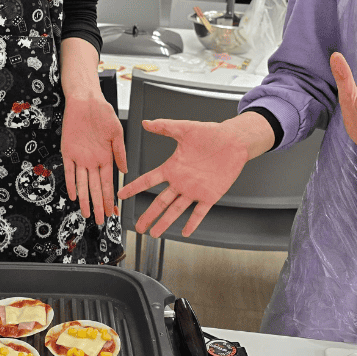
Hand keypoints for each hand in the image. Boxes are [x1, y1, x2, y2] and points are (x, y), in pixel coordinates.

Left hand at [61, 94, 126, 224]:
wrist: (86, 99)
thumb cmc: (103, 112)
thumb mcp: (117, 132)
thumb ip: (120, 152)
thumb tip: (125, 170)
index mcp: (106, 156)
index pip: (107, 183)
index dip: (109, 198)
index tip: (112, 210)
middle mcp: (93, 160)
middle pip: (95, 187)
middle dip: (98, 204)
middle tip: (100, 220)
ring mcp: (80, 157)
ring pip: (82, 183)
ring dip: (85, 198)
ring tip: (87, 213)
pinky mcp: (68, 151)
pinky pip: (69, 171)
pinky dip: (71, 183)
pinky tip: (73, 195)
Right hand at [117, 117, 252, 237]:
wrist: (233, 141)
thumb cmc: (211, 134)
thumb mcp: (184, 129)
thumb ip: (165, 127)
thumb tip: (146, 122)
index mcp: (173, 167)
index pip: (148, 180)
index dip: (134, 188)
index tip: (122, 194)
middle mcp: (181, 181)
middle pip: (160, 202)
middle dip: (148, 215)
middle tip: (139, 226)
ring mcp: (194, 190)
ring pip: (175, 210)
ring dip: (165, 222)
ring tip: (155, 233)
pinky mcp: (209, 195)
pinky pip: (199, 212)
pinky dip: (192, 223)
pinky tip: (185, 231)